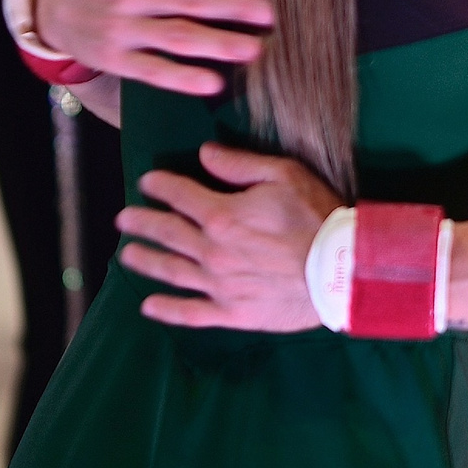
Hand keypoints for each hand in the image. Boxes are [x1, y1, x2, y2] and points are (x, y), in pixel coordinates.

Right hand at [37, 0, 271, 91]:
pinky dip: (183, 78)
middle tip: (273, 14)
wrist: (51, 4)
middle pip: (191, 0)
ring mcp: (122, 28)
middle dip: (235, 7)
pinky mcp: (116, 59)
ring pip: (177, 37)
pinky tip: (213, 83)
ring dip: (218, 44)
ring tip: (256, 49)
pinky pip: (153, 70)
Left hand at [129, 145, 337, 332]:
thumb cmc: (317, 216)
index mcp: (222, 215)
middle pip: (167, 233)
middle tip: (124, 218)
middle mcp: (212, 251)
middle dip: (142, 222)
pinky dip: (166, 310)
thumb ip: (239, 165)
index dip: (160, 185)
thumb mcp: (284, 175)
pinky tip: (148, 305)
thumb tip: (204, 154)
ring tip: (127, 254)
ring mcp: (218, 285)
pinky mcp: (231, 313)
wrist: (343, 270)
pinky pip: (190, 313)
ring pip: (171, 272)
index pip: (180, 195)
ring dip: (145, 261)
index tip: (146, 182)